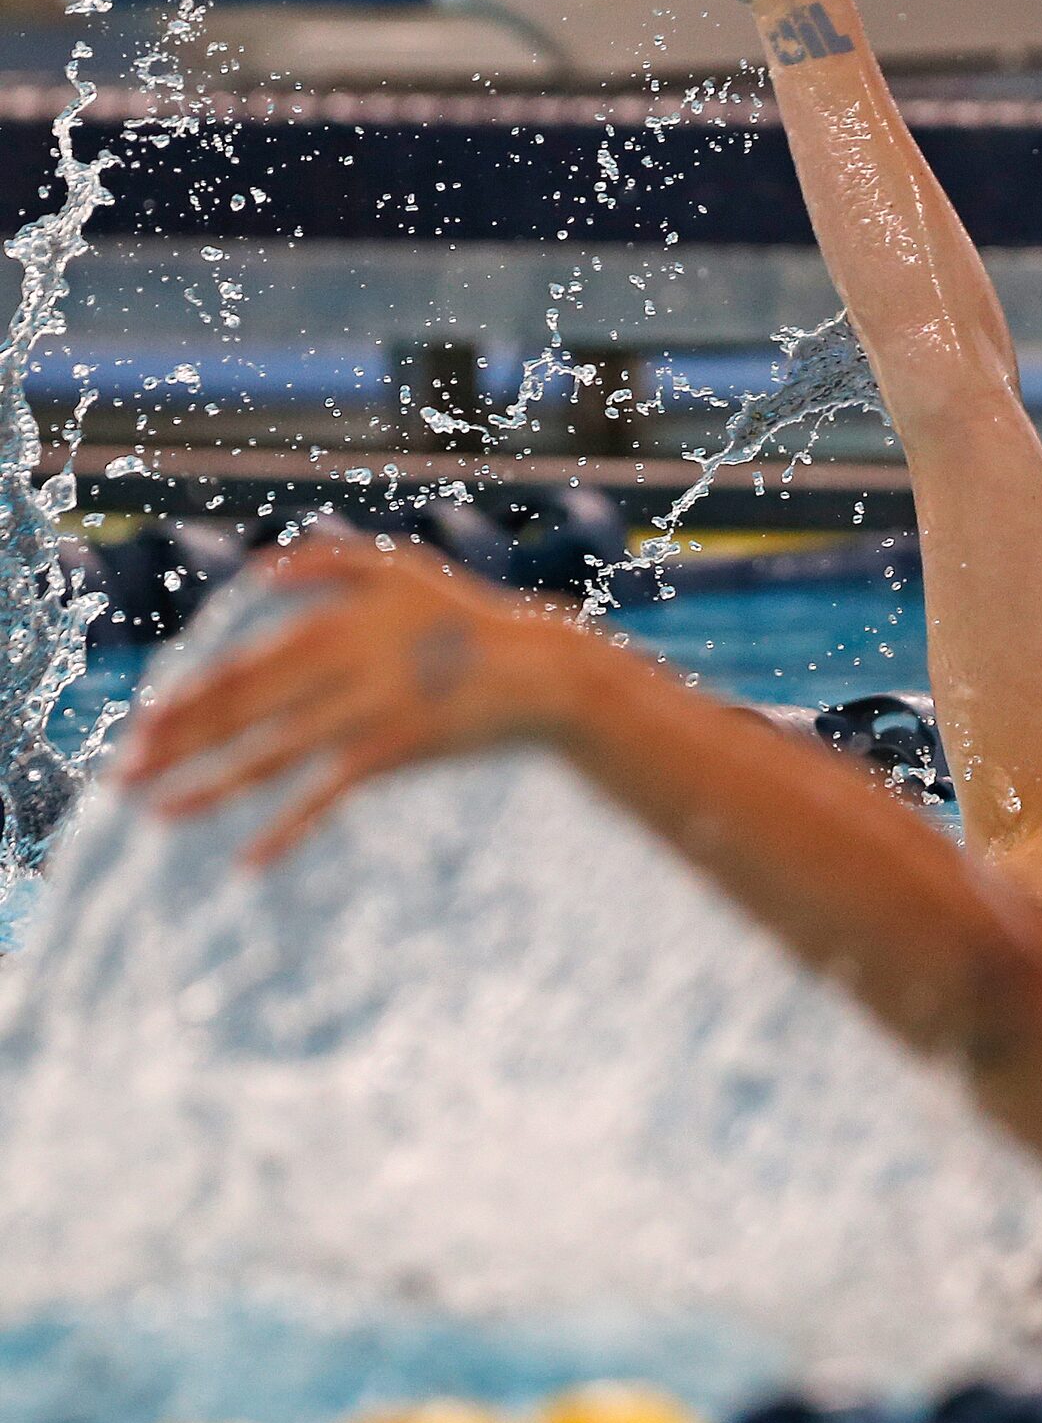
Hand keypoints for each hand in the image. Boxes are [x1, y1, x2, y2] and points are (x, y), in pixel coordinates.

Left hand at [120, 536, 584, 867]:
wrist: (537, 670)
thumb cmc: (464, 616)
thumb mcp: (401, 569)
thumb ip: (327, 561)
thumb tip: (257, 571)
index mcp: (336, 623)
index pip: (244, 667)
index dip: (189, 700)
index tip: (142, 728)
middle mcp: (343, 667)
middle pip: (244, 713)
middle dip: (179, 746)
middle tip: (123, 776)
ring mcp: (368, 712)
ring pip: (273, 756)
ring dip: (210, 787)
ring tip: (159, 813)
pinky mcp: (394, 752)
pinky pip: (327, 796)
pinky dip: (288, 829)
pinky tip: (249, 860)